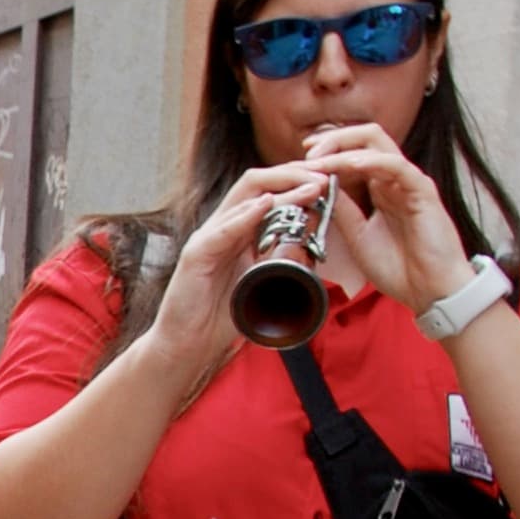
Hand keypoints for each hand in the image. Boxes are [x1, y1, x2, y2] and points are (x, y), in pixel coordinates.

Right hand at [135, 164, 341, 384]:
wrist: (188, 345)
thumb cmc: (222, 317)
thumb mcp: (264, 282)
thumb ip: (281, 260)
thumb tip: (313, 246)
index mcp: (239, 231)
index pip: (269, 190)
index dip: (299, 180)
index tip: (331, 180)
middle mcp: (222, 228)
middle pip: (257, 182)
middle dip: (295, 174)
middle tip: (328, 175)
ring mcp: (207, 238)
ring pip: (243, 199)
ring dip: (281, 188)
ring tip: (312, 187)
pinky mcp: (195, 256)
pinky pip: (222, 231)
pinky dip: (245, 217)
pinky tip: (266, 206)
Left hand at [303, 123, 476, 314]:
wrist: (430, 290)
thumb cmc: (399, 267)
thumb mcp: (358, 236)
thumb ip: (342, 211)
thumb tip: (319, 190)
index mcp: (381, 188)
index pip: (354, 154)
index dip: (327, 152)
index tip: (298, 162)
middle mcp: (395, 179)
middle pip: (365, 139)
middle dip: (332, 140)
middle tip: (306, 153)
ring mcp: (410, 182)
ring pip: (378, 144)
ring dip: (343, 147)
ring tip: (318, 158)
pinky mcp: (422, 191)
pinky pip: (396, 166)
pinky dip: (370, 162)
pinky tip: (348, 166)